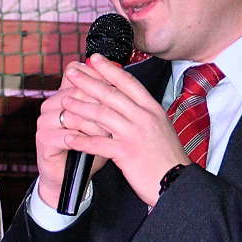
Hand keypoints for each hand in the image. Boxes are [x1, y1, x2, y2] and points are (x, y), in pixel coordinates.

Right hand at [34, 61, 110, 210]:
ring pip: (71, 114)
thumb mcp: (102, 123)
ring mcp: (44, 120)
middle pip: (76, 92)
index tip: (118, 87)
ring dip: (92, 123)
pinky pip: (64, 135)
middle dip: (99, 102)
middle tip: (119, 112)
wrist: (69, 175)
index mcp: (63, 94)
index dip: (97, 77)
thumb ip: (109, 104)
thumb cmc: (89, 147)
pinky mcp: (43, 139)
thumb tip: (126, 84)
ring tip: (109, 131)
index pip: (76, 74)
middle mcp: (51, 104)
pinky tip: (94, 143)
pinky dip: (81, 140)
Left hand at [50, 55, 188, 207]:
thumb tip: (128, 102)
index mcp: (152, 109)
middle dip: (87, 81)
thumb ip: (144, 114)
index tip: (93, 59)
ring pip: (101, 115)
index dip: (109, 69)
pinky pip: (98, 143)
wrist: (178, 182)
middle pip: (110, 94)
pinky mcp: (126, 153)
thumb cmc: (168, 158)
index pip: (128, 83)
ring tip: (63, 102)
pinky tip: (68, 137)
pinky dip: (81, 140)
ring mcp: (134, 134)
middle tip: (71, 72)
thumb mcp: (161, 128)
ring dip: (79, 107)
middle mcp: (144, 117)